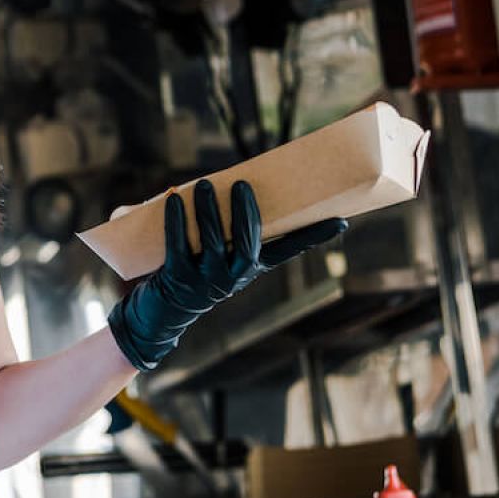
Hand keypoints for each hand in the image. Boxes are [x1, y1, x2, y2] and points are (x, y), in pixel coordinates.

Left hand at [106, 179, 345, 371]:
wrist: (158, 317)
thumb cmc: (188, 275)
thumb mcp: (213, 256)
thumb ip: (218, 227)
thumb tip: (212, 181)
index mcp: (249, 269)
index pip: (287, 251)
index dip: (313, 236)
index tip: (340, 220)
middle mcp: (233, 277)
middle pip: (249, 243)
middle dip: (246, 212)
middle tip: (242, 185)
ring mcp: (206, 280)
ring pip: (213, 241)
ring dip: (210, 211)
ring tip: (207, 185)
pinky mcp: (177, 277)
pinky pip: (179, 245)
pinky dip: (177, 221)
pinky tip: (176, 200)